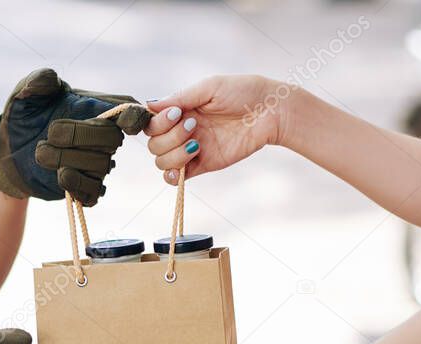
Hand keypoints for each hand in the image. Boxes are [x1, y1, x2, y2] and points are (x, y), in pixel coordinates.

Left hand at [0, 68, 151, 205]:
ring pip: (100, 165)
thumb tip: (49, 78)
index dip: (134, 117)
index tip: (126, 124)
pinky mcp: (84, 188)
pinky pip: (93, 192)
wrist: (7, 151)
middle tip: (50, 133)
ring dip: (67, 157)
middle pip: (113, 139)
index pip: (130, 112)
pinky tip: (60, 174)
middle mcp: (102, 138)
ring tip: (40, 151)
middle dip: (81, 135)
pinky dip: (77, 183)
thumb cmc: (23, 118)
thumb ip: (36, 82)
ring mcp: (95, 165)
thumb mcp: (25, 95)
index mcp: (98, 109)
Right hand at [145, 75, 290, 184]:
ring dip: (174, 153)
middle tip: (194, 124)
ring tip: (197, 142)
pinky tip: (186, 163)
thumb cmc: (243, 92)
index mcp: (180, 111)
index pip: (151, 124)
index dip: (157, 123)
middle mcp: (181, 131)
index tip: (177, 114)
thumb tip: (149, 106)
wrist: (272, 111)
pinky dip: (174, 176)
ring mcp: (191, 149)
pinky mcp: (203, 165)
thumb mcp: (210, 87)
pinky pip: (176, 178)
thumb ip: (180, 97)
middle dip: (169, 136)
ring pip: (162, 162)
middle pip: (153, 145)